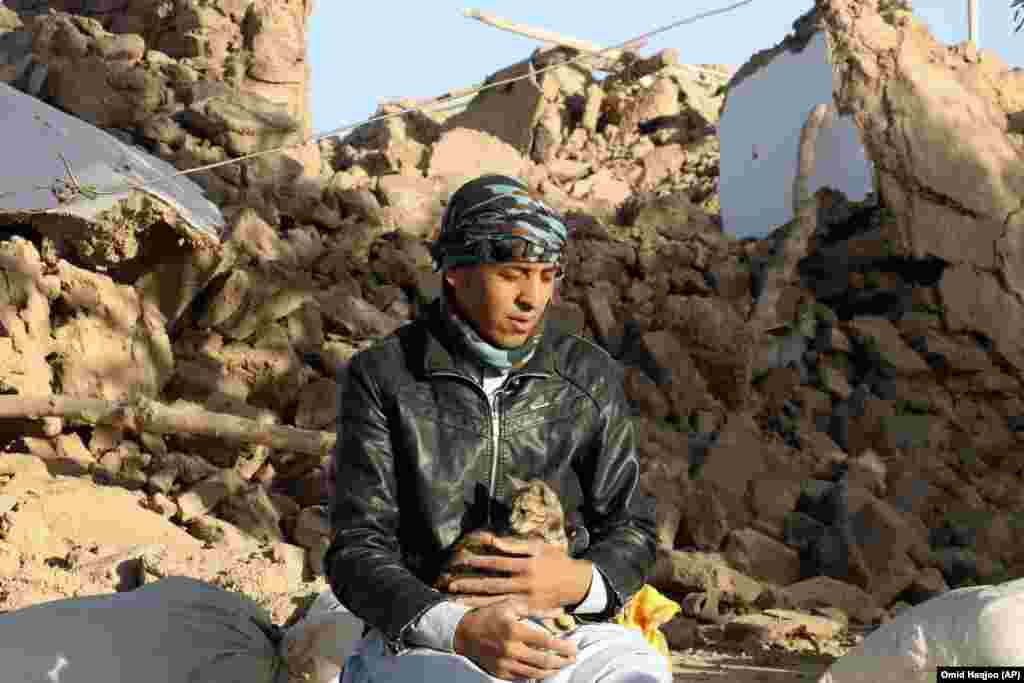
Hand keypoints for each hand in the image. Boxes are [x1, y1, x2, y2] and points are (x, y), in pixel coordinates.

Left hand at [441, 533, 592, 610]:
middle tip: (451, 585)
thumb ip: (513, 544)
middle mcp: (523, 583)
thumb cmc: (556, 561)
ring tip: (456, 600)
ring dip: (473, 600)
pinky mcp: (528, 610)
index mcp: (525, 565)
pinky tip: (475, 612)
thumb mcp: (538, 547)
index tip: (462, 560)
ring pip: (494, 600)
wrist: (576, 583)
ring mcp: (525, 599)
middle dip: (469, 584)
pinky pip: (505, 611)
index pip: (495, 562)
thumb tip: (490, 539)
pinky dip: (489, 611)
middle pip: (490, 584)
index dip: (478, 561)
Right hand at [453, 598, 576, 680]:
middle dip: (562, 661)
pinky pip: (523, 677)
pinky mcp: (500, 673)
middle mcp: (510, 649)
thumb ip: (536, 610)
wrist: (464, 633)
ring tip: (562, 665)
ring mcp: (504, 663)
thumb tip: (559, 611)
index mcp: (514, 630)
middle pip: (543, 660)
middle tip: (573, 658)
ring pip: (535, 672)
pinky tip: (544, 670)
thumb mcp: (511, 606)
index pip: (545, 641)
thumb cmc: (490, 615)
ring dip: (552, 670)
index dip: (562, 645)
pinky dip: (536, 675)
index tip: (573, 646)